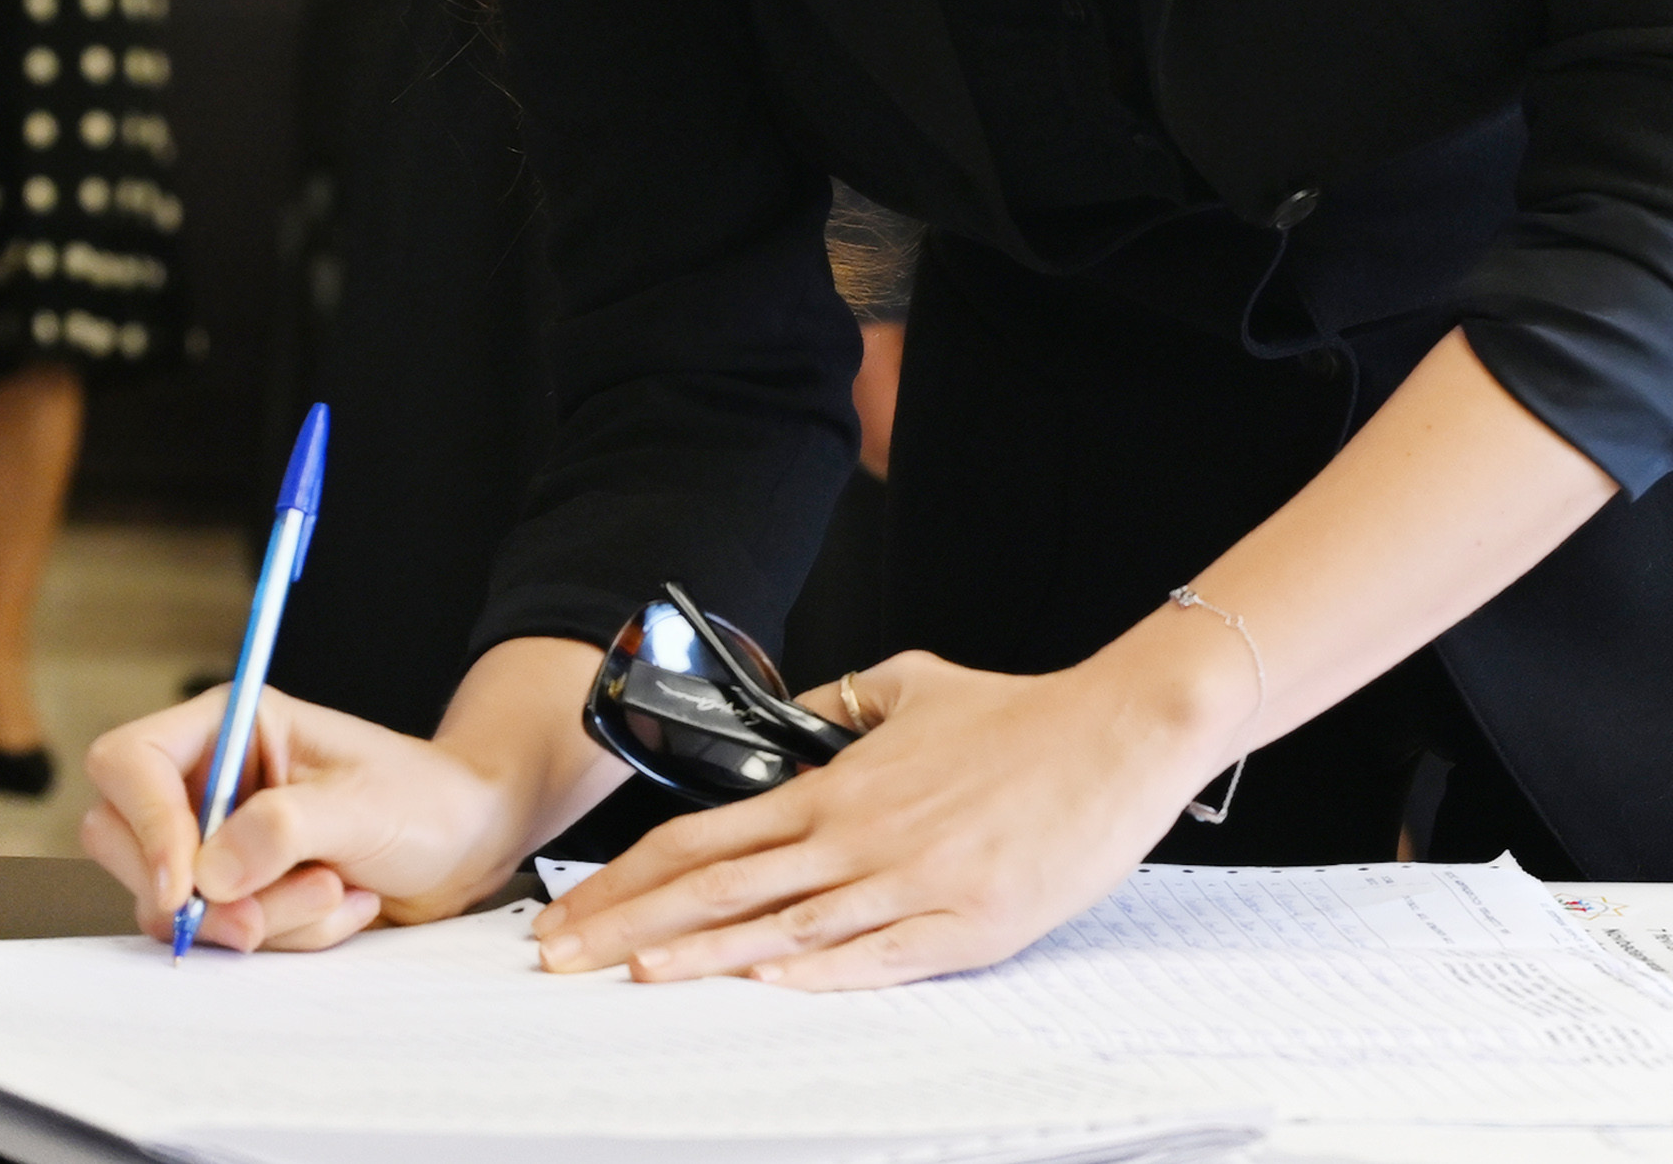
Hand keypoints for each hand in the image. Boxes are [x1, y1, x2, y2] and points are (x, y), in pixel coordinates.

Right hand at [79, 685, 514, 954]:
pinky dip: (284, 939)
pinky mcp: (235, 896)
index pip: (130, 762)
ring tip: (338, 892)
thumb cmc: (424, 798)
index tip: (185, 886)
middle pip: (122, 841)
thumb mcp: (364, 804)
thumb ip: (286, 828)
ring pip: (173, 904)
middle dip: (198, 894)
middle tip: (263, 915)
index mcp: (229, 728)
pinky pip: (219, 938)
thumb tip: (211, 873)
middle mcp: (208, 784)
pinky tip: (341, 906)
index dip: (142, 824)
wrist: (465, 846)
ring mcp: (215, 844)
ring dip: (261, 918)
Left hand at [527, 647, 1216, 992]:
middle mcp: (856, 838)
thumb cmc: (1017, 716)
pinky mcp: (963, 926)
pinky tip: (761, 985)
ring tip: (629, 979)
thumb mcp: (907, 687)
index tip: (576, 903)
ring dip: (700, 959)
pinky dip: (811, 974)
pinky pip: (872, 957)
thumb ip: (838, 710)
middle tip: (562, 957)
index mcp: (836, 786)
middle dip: (630, 928)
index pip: (705, 837)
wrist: (1110, 734)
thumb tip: (792, 720)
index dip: (630, 875)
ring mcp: (906, 885)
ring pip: (781, 929)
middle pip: (719, 889)